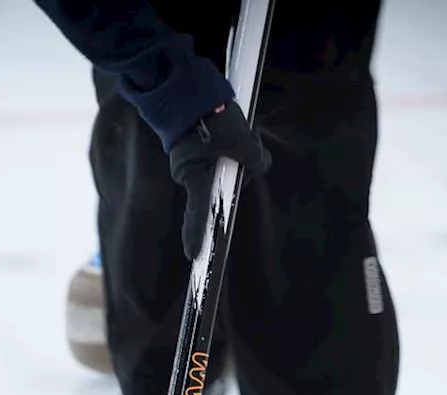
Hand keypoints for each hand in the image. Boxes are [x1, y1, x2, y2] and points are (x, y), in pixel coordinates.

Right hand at [169, 102, 270, 259]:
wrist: (187, 86)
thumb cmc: (211, 116)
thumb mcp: (242, 140)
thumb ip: (255, 159)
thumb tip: (259, 164)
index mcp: (196, 178)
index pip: (199, 215)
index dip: (197, 236)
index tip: (194, 256)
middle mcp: (187, 173)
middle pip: (217, 187)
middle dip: (237, 173)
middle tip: (248, 145)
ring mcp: (186, 158)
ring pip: (216, 168)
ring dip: (232, 154)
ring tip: (238, 129)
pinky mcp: (188, 144)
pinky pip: (210, 154)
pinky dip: (222, 145)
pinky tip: (228, 126)